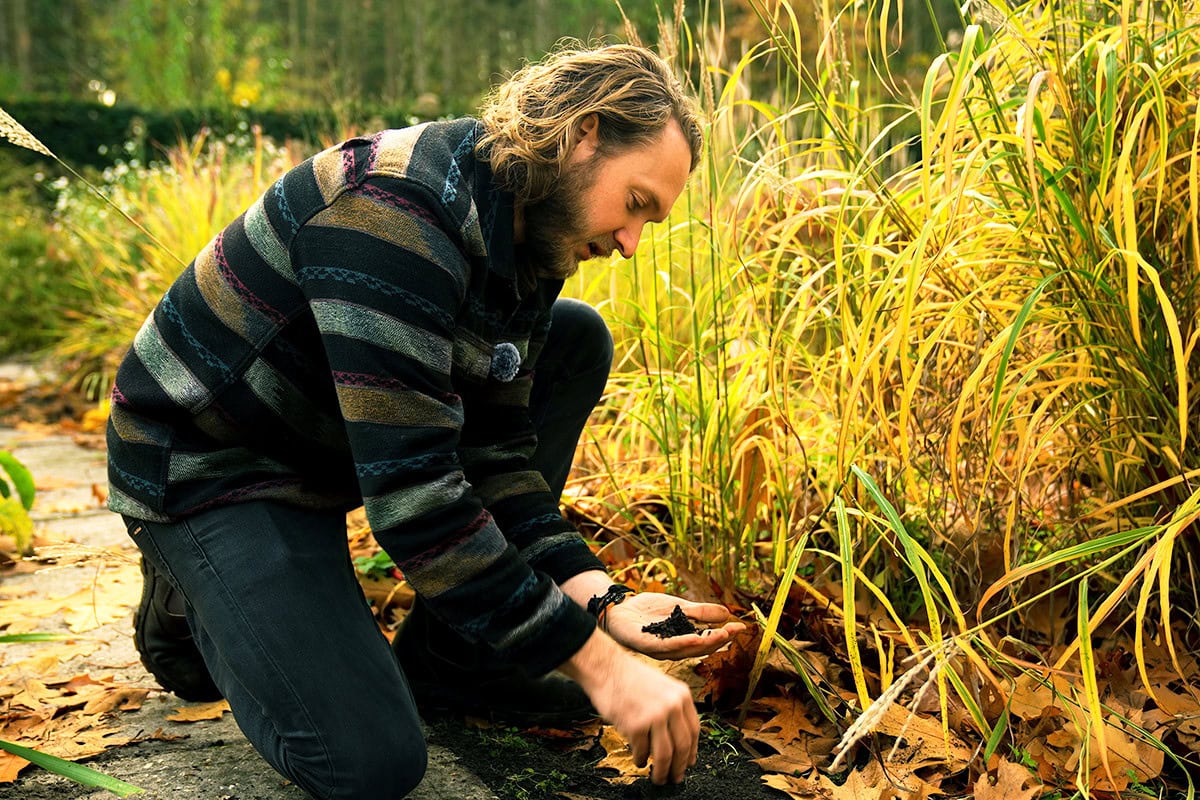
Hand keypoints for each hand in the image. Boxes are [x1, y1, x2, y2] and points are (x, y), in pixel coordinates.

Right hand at [559, 630, 698, 784]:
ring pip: (665, 754)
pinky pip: (642, 751)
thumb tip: (678, 740)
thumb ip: (673, 708)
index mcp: (681, 695)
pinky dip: (641, 760)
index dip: (692, 751)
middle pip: (682, 746)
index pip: (694, 731)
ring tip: (659, 778)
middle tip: (675, 778)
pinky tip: (639, 760)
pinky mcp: (636, 725)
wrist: (606, 667)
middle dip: (679, 767)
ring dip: (662, 772)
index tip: (688, 763)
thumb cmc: (630, 677)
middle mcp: (672, 706)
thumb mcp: (662, 686)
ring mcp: (655, 716)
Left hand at [602, 592, 746, 659]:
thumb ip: (702, 612)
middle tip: (734, 632)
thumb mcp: (680, 608)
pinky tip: (695, 638)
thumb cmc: (648, 610)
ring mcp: (662, 649)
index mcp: (684, 640)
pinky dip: (682, 643)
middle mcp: (675, 649)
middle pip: (701, 648)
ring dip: (705, 644)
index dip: (725, 635)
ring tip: (722, 635)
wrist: (620, 608)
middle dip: (719, 640)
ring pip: (687, 650)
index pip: (708, 640)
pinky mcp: (648, 645)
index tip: (741, 627)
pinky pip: (667, 647)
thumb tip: (728, 613)